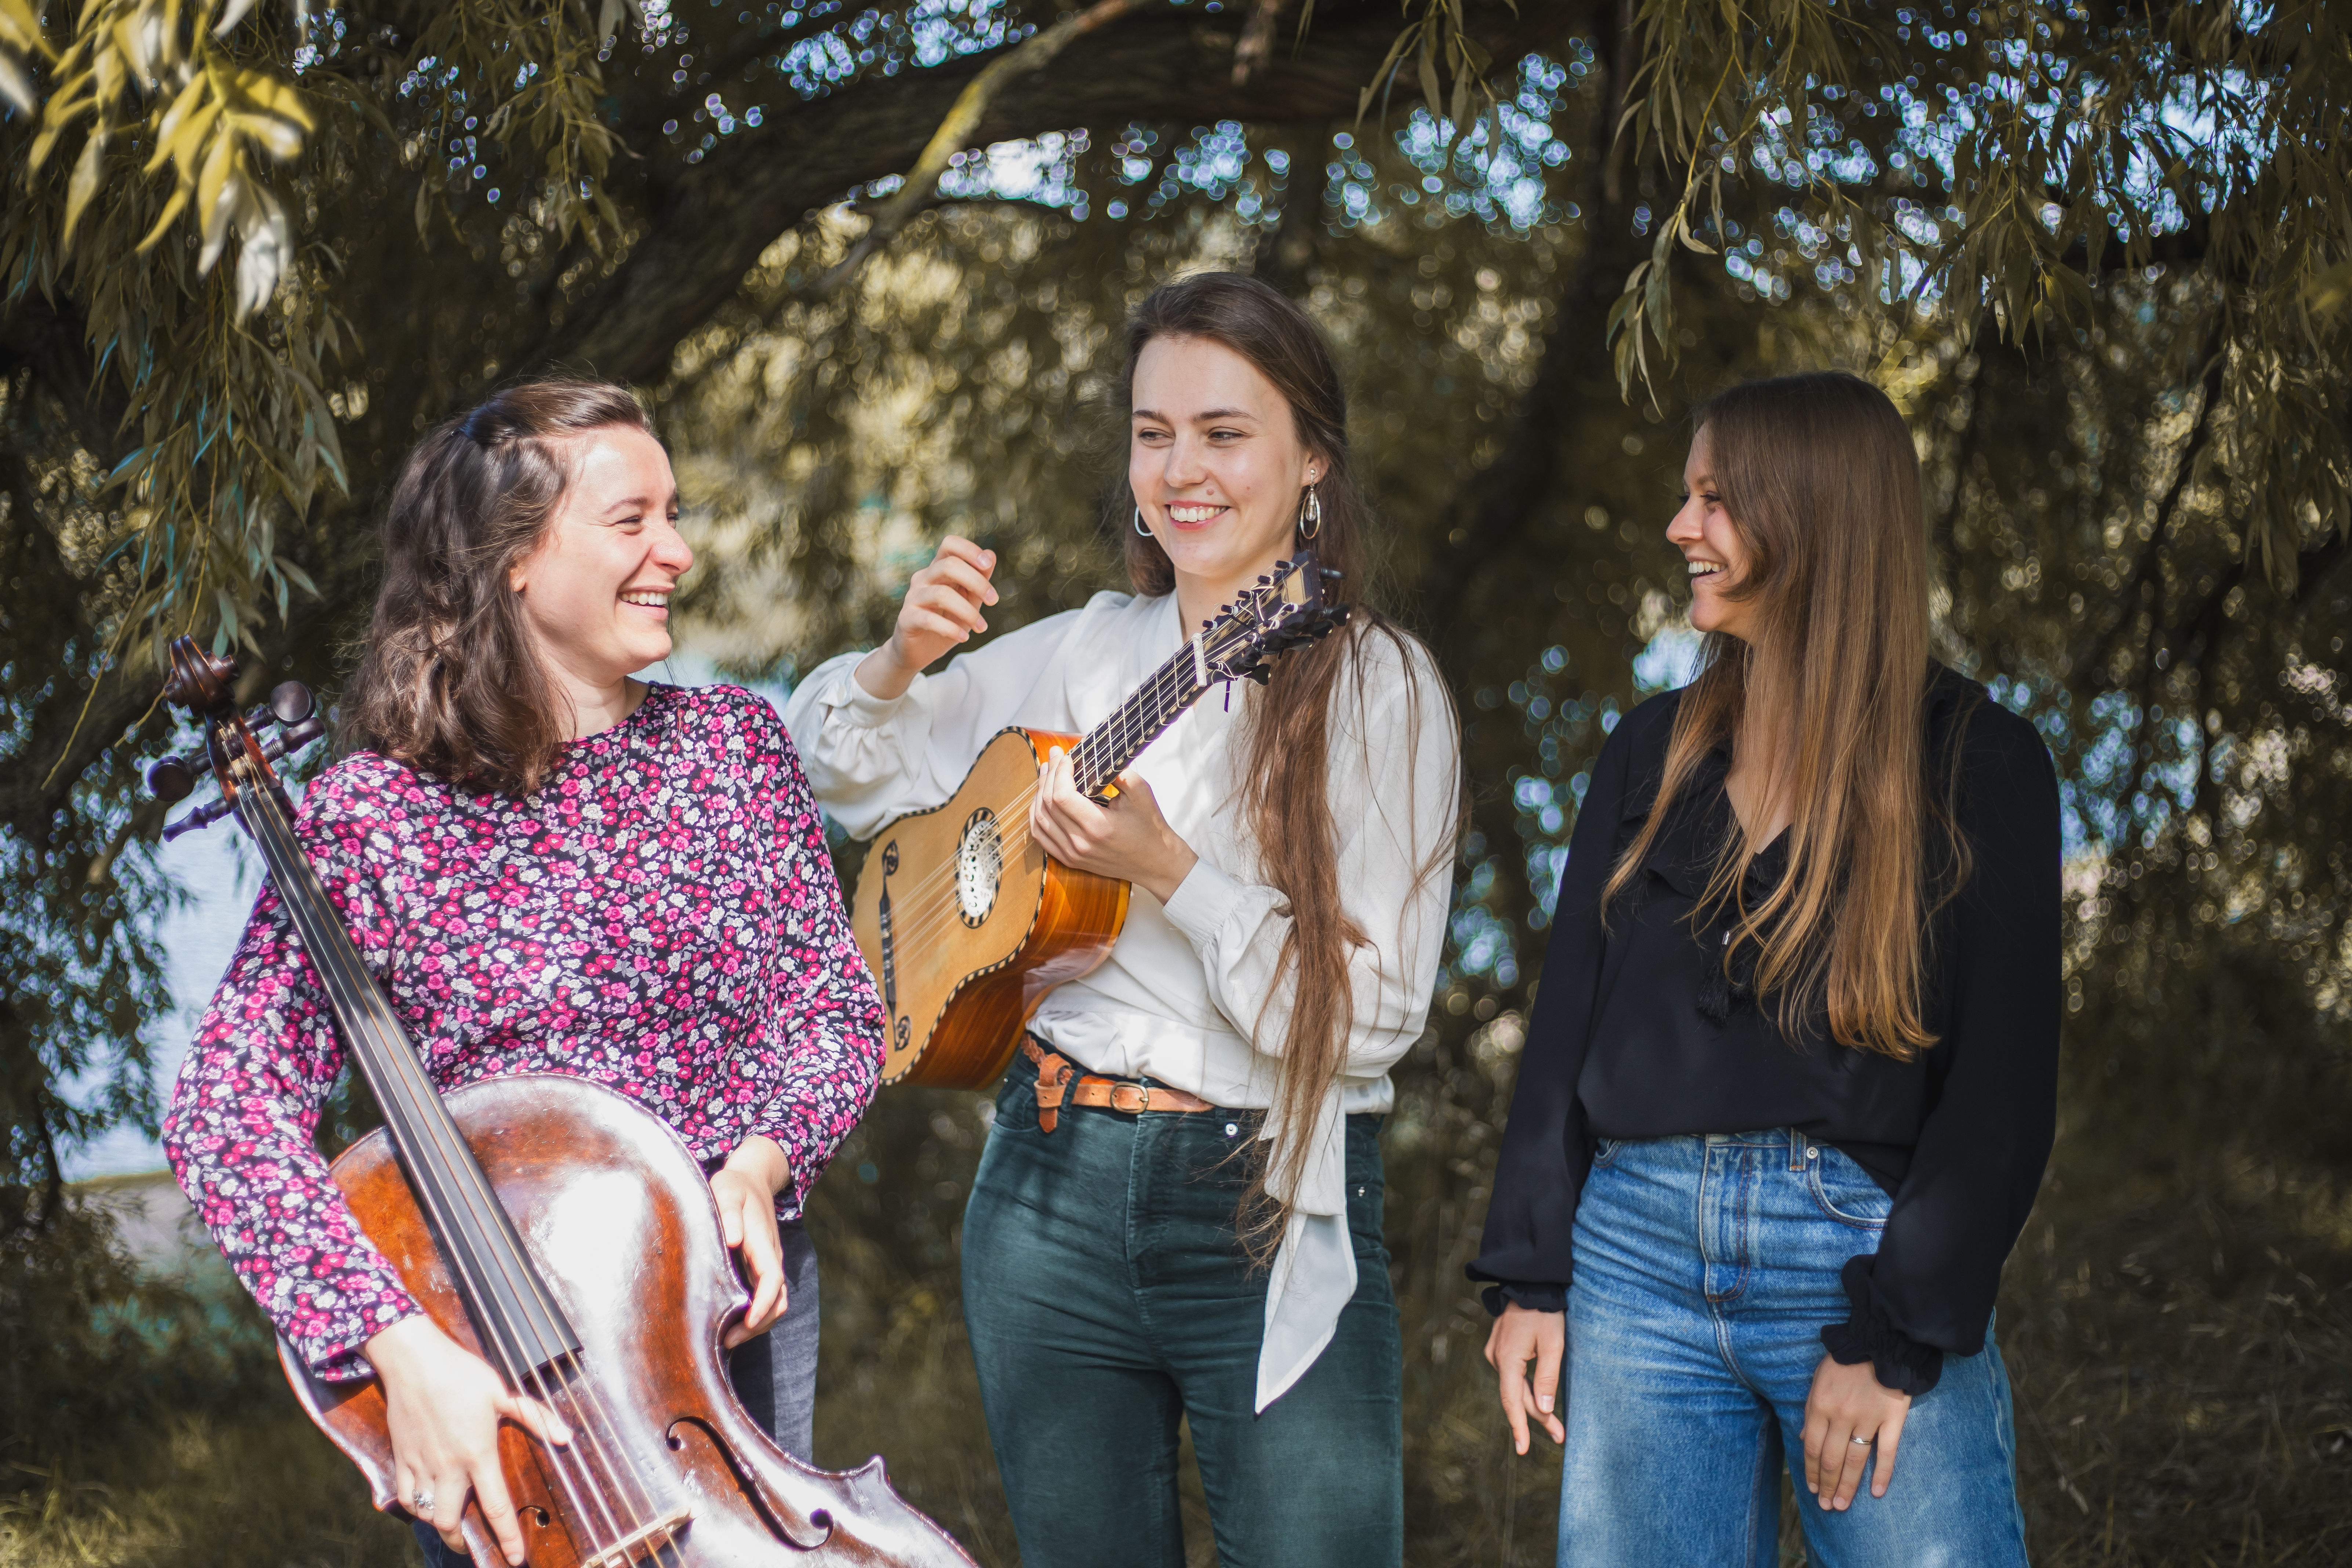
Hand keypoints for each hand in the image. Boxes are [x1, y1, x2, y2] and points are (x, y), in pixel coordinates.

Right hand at [368, 1313, 570, 1563]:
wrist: (414, 1360)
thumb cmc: (462, 1373)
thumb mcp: (503, 1392)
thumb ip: (535, 1417)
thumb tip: (564, 1437)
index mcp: (478, 1453)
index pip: (496, 1507)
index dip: (507, 1538)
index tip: (514, 1559)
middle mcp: (448, 1465)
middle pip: (451, 1522)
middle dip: (462, 1541)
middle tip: (473, 1544)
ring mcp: (421, 1464)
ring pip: (426, 1513)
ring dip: (439, 1524)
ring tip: (452, 1523)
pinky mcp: (401, 1457)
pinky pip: (405, 1496)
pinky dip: (415, 1507)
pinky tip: (426, 1502)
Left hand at [711, 1134, 791, 1348]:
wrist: (753, 1177)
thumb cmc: (735, 1185)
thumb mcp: (726, 1191)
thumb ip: (728, 1213)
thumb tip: (733, 1240)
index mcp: (763, 1243)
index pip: (772, 1280)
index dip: (763, 1305)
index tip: (748, 1322)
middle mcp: (770, 1257)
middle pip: (777, 1300)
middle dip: (758, 1325)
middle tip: (727, 1342)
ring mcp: (767, 1264)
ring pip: (774, 1302)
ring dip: (757, 1324)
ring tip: (727, 1339)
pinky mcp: (760, 1267)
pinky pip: (764, 1297)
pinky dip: (754, 1314)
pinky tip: (730, 1322)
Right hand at [855, 536, 997, 699]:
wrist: (919, 651)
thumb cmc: (946, 621)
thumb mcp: (968, 600)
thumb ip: (979, 579)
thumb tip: (990, 554)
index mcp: (937, 569)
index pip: (949, 545)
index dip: (969, 550)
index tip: (987, 566)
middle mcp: (922, 579)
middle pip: (948, 566)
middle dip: (977, 582)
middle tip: (994, 601)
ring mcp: (912, 598)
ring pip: (941, 594)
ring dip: (968, 612)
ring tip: (981, 627)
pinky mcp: (906, 619)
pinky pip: (929, 619)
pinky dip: (951, 629)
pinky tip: (964, 638)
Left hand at [1027, 748, 1197, 903]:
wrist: (1155, 862)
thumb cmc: (1150, 828)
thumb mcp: (1142, 793)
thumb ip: (1120, 772)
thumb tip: (1097, 756)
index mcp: (1098, 827)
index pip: (1062, 796)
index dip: (1060, 772)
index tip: (1068, 757)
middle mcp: (1081, 843)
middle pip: (1048, 804)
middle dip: (1049, 775)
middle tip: (1056, 756)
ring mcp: (1072, 854)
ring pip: (1040, 819)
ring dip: (1040, 792)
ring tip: (1047, 772)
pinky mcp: (1070, 859)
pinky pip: (1041, 836)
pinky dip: (1037, 815)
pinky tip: (1041, 799)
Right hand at [1483, 1304, 1565, 1454]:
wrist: (1529, 1284)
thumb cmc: (1545, 1312)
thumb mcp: (1553, 1344)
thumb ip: (1547, 1377)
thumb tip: (1542, 1410)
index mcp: (1508, 1359)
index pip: (1512, 1401)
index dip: (1519, 1427)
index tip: (1522, 1450)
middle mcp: (1496, 1358)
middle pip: (1516, 1396)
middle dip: (1538, 1418)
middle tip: (1560, 1436)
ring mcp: (1495, 1353)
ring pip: (1514, 1387)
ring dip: (1532, 1405)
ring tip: (1555, 1425)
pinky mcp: (1500, 1348)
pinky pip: (1512, 1375)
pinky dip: (1525, 1389)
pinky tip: (1538, 1399)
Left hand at [1802, 1355, 1910, 1508]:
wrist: (1880, 1342)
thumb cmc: (1845, 1361)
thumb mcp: (1818, 1381)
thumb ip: (1811, 1411)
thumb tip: (1803, 1438)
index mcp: (1820, 1405)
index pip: (1811, 1447)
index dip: (1810, 1471)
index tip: (1811, 1489)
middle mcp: (1842, 1415)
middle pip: (1831, 1458)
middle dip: (1827, 1485)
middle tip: (1826, 1506)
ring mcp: (1868, 1419)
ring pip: (1855, 1460)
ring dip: (1847, 1486)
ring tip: (1842, 1505)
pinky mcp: (1892, 1419)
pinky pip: (1887, 1452)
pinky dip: (1883, 1474)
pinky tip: (1876, 1492)